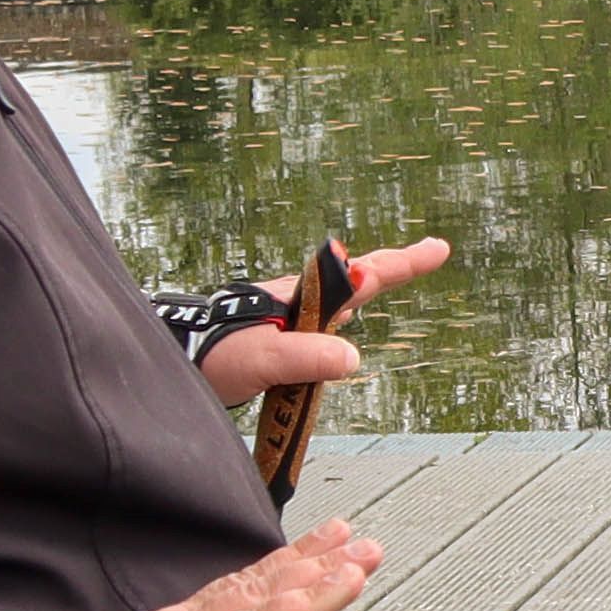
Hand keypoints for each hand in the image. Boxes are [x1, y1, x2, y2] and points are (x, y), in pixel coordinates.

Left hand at [197, 236, 449, 407]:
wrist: (173, 361)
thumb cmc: (213, 357)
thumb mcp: (262, 360)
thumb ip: (306, 357)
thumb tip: (353, 357)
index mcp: (302, 298)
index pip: (360, 276)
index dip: (401, 264)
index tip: (437, 249)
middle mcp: (299, 302)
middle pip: (356, 278)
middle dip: (393, 265)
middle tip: (431, 252)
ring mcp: (289, 317)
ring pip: (337, 296)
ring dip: (367, 282)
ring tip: (396, 271)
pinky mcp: (277, 335)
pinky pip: (320, 320)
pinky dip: (341, 311)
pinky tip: (341, 321)